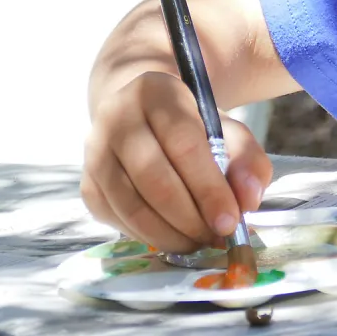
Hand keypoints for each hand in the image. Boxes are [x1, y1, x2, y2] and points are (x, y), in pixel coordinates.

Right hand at [80, 70, 272, 252]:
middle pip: (153, 177)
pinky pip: (117, 219)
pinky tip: (174, 237)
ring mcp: (94, 152)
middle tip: (216, 237)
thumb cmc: (192, 126)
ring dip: (169, 234)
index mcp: (155, 92)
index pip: (183, 144)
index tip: (230, 221)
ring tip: (199, 243)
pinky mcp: (87, 184)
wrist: (143, 117)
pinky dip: (148, 236)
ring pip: (130, 204)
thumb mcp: (227, 130)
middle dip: (189, 217)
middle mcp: (116, 118)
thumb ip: (246, 159)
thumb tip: (249, 199)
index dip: (208, 188)